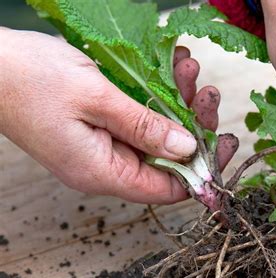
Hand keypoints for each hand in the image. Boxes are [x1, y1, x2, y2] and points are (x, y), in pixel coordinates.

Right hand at [0, 28, 236, 203]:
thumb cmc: (30, 80)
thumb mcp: (97, 100)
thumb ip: (145, 128)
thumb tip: (187, 150)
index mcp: (103, 172)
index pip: (166, 189)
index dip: (200, 170)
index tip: (223, 143)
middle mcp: (106, 165)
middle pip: (167, 159)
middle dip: (194, 125)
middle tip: (208, 95)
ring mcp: (103, 144)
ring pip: (157, 133)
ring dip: (178, 102)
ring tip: (190, 70)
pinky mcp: (101, 123)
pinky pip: (140, 116)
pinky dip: (158, 93)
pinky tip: (171, 68)